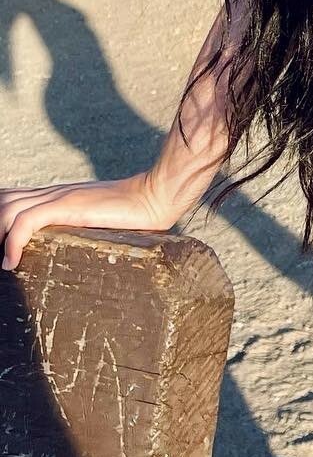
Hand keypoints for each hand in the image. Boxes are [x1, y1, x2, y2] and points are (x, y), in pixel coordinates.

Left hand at [0, 172, 177, 269]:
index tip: (3, 247)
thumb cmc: (131, 215)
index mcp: (54, 196)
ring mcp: (57, 197)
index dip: (1, 217)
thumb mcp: (94, 221)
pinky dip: (12, 243)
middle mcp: (50, 193)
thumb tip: (63, 251)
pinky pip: (25, 222)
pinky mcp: (67, 205)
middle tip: (2, 256)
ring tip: (5, 263)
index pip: (10, 198)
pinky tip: (12, 263)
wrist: (153, 197)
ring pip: (7, 211)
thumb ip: (75, 227)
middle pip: (3, 202)